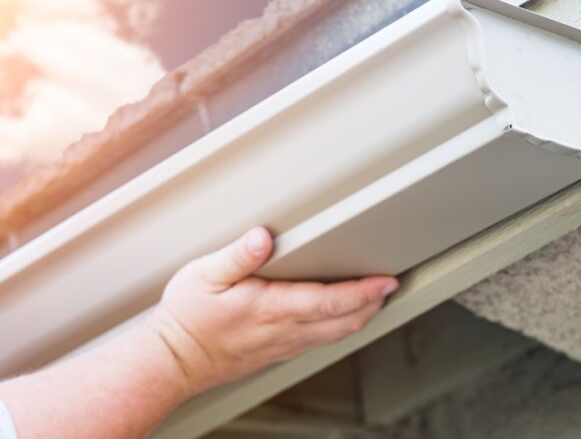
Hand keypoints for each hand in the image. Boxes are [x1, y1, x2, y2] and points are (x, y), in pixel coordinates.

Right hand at [145, 227, 397, 395]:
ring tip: (374, 297)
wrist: (171, 363)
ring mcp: (283, 345)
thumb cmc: (186, 319)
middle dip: (373, 304)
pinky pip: (319, 341)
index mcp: (271, 308)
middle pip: (344, 322)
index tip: (386, 280)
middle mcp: (284, 330)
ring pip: (335, 334)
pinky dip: (339, 326)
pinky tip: (339, 316)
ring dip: (360, 316)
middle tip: (390, 285)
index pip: (331, 301)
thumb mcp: (204, 276)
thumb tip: (263, 237)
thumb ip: (237, 255)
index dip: (364, 291)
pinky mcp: (277, 352)